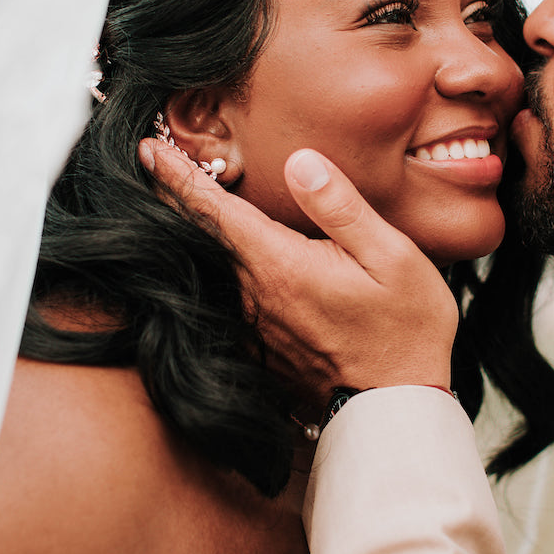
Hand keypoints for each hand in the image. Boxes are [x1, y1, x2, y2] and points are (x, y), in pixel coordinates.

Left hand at [139, 141, 458, 405]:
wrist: (399, 406)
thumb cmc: (405, 330)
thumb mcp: (392, 257)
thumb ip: (342, 207)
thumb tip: (300, 162)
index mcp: (280, 266)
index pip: (213, 210)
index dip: (178, 175)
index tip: (148, 147)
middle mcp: (255, 297)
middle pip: (197, 237)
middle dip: (169, 197)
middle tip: (149, 164)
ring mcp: (253, 327)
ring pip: (205, 268)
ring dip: (185, 232)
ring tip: (172, 201)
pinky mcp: (260, 347)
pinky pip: (221, 298)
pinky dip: (206, 270)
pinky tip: (208, 258)